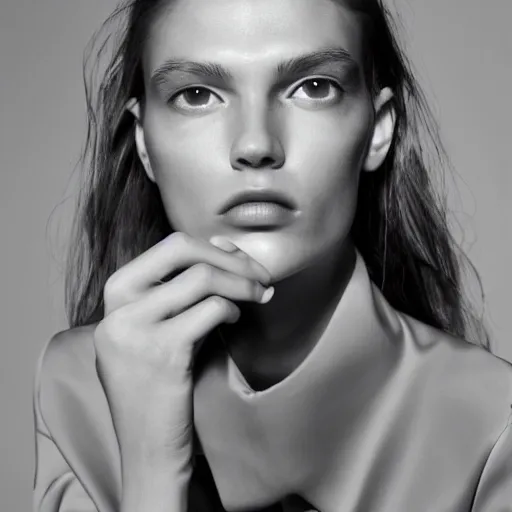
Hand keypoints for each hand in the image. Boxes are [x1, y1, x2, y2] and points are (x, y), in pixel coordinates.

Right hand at [93, 232, 272, 505]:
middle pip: (181, 250)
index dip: (213, 248)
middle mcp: (118, 307)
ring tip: (258, 297)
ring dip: (241, 283)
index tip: (242, 262)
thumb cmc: (159, 381)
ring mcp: (135, 329)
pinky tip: (236, 320)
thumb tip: (224, 246)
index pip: (169, 247)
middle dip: (230, 258)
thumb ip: (185, 286)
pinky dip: (232, 309)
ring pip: (202, 278)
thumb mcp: (162, 326)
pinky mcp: (162, 353)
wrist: (147, 445)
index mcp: (115, 293)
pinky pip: (212, 309)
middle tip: (261, 276)